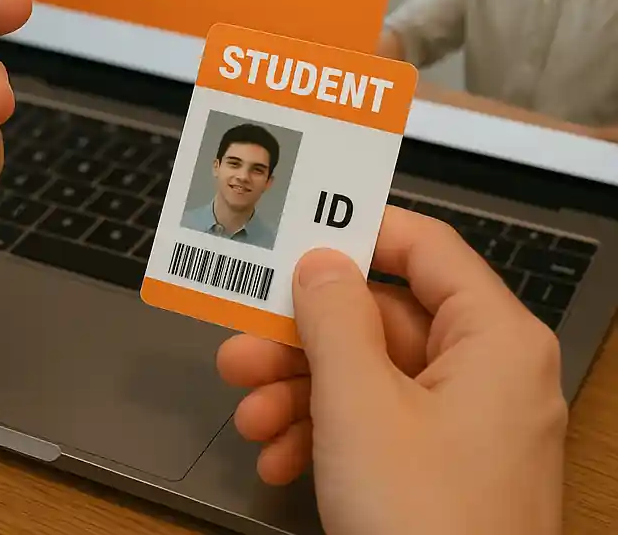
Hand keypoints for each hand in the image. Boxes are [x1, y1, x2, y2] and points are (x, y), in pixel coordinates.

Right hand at [217, 208, 565, 534]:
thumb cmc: (425, 524)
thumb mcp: (358, 404)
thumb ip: (332, 317)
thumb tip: (319, 262)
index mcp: (494, 340)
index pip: (427, 247)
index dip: (360, 231)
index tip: (300, 232)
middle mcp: (488, 374)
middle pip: (382, 319)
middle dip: (303, 336)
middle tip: (242, 338)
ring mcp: (465, 426)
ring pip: (368, 375)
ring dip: (300, 389)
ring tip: (247, 410)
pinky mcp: (442, 470)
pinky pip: (375, 424)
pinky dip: (322, 432)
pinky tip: (276, 455)